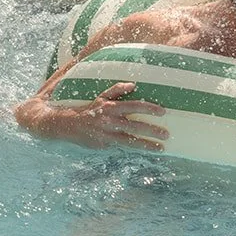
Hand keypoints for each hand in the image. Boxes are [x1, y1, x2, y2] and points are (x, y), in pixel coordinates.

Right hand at [53, 82, 167, 150]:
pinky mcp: (105, 145)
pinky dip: (134, 149)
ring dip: (147, 145)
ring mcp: (108, 135)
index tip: (163, 112)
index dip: (149, 109)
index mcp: (111, 107)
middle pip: (136, 126)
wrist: (68, 125)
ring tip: (161, 148)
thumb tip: (133, 85)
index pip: (134, 106)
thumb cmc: (89, 110)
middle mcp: (111, 121)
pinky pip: (123, 147)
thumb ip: (117, 90)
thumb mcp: (101, 97)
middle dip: (152, 130)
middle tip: (166, 134)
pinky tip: (146, 151)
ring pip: (131, 141)